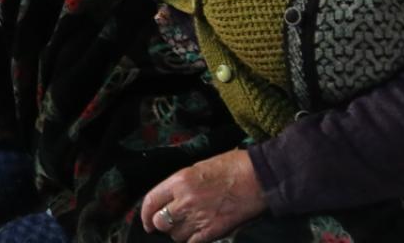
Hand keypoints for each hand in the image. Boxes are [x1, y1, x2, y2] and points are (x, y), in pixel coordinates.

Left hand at [139, 150, 265, 242]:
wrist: (258, 177)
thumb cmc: (232, 167)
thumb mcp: (198, 167)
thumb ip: (181, 185)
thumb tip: (169, 199)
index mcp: (179, 180)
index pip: (151, 201)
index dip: (144, 214)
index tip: (146, 221)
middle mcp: (185, 200)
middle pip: (160, 221)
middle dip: (162, 224)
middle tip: (169, 223)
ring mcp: (199, 217)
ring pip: (175, 236)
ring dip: (179, 233)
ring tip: (189, 226)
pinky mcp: (213, 231)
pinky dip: (192, 241)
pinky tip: (198, 235)